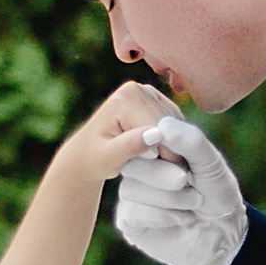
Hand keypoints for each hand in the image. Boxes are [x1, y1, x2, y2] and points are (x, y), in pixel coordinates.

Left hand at [56, 84, 175, 190]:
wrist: (87, 153)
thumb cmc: (94, 159)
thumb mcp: (108, 157)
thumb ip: (130, 146)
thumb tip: (157, 134)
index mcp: (128, 96)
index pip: (161, 126)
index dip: (167, 153)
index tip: (164, 175)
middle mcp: (141, 89)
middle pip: (171, 124)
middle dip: (169, 150)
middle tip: (160, 173)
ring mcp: (150, 94)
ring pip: (178, 126)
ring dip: (172, 147)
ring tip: (155, 164)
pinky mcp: (157, 102)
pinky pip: (177, 126)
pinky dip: (172, 142)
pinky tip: (158, 154)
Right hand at [115, 113, 247, 264]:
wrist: (225, 235)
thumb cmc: (217, 194)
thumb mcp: (210, 162)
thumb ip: (190, 141)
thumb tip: (162, 125)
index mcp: (154, 149)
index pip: (140, 137)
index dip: (158, 146)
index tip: (182, 160)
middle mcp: (139, 169)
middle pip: (131, 162)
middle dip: (165, 175)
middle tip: (189, 183)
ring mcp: (132, 195)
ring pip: (132, 188)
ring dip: (170, 199)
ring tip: (193, 203)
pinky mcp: (129, 221)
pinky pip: (133, 212)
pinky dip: (163, 216)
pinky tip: (181, 219)